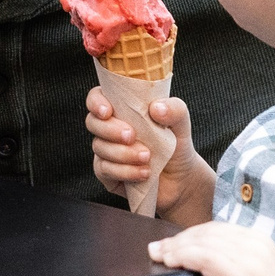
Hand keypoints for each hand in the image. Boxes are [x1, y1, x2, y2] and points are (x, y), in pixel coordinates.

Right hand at [86, 89, 210, 223]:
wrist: (182, 178)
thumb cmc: (177, 144)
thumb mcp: (181, 123)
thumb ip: (175, 109)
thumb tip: (156, 108)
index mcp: (122, 108)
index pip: (97, 97)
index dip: (96, 102)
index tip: (108, 111)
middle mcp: (110, 128)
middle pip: (92, 122)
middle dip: (110, 129)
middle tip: (131, 136)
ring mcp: (106, 151)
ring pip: (99, 147)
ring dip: (122, 153)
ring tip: (147, 157)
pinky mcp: (107, 173)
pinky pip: (104, 170)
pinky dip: (125, 171)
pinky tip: (144, 173)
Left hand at [149, 222, 274, 275]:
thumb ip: (226, 273)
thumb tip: (196, 273)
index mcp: (257, 241)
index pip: (215, 230)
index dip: (188, 235)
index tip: (170, 243)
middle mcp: (253, 244)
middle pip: (206, 233)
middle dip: (177, 240)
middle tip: (156, 249)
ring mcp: (249, 258)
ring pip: (202, 242)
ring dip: (175, 248)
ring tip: (160, 256)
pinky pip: (204, 258)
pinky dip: (184, 257)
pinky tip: (173, 263)